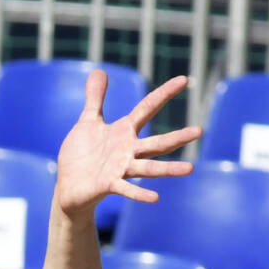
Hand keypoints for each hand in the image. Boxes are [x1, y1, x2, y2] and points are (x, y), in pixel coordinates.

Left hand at [54, 73, 201, 214]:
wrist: (68, 185)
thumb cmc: (80, 154)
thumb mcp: (87, 122)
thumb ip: (95, 99)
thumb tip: (99, 70)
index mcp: (124, 132)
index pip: (148, 108)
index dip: (164, 93)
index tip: (184, 79)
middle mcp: (128, 150)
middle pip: (157, 143)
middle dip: (177, 137)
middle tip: (200, 131)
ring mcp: (120, 169)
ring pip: (148, 167)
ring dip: (168, 169)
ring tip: (190, 169)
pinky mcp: (109, 185)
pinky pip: (127, 189)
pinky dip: (139, 193)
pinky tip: (155, 198)